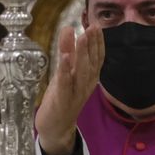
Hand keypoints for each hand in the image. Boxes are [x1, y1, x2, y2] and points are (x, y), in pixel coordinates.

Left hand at [34, 25, 103, 154]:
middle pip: (91, 63)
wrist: (56, 128)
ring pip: (81, 73)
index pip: (97, 58)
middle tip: (92, 27)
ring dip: (82, 55)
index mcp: (89, 78)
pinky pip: (65, 85)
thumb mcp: (65, 71)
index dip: (98, 42)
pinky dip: (65, 71)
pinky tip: (65, 58)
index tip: (97, 25)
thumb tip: (69, 28)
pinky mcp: (63, 101)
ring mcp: (76, 94)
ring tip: (81, 37)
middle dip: (92, 44)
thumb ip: (67, 51)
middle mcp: (86, 85)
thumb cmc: (62, 97)